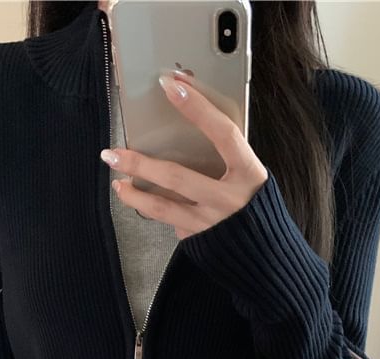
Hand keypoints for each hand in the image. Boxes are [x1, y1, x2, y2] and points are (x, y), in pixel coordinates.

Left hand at [100, 73, 267, 239]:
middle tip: (112, 153)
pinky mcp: (200, 238)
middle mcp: (230, 199)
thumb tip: (187, 118)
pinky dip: (154, 210)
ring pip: (163, 208)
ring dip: (134, 195)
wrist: (267, 251)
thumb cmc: (255, 202)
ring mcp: (213, 222)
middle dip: (140, 164)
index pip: (224, 133)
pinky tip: (140, 202)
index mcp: (249, 173)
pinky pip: (171, 222)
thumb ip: (226, 154)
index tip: (172, 86)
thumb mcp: (249, 174)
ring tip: (117, 182)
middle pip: (177, 177)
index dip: (199, 109)